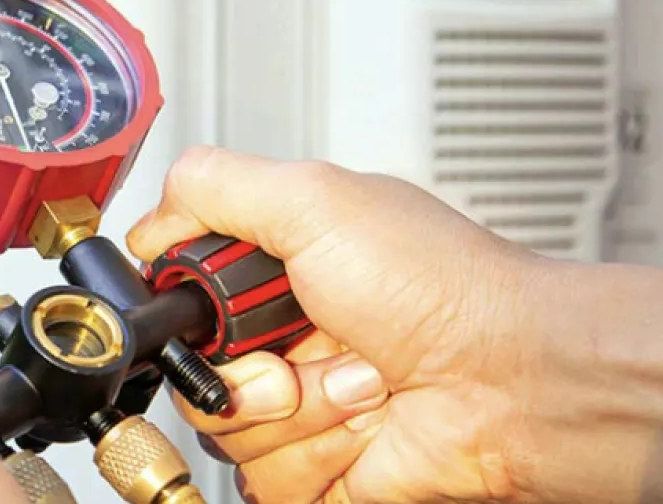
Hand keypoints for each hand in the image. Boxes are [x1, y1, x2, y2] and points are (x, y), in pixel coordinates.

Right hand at [128, 147, 541, 503]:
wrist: (515, 380)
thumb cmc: (442, 287)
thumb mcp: (315, 197)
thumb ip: (214, 187)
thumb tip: (147, 227)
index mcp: (276, 272)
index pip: (179, 298)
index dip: (188, 309)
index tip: (220, 305)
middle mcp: (285, 341)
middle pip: (193, 373)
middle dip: (249, 367)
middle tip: (306, 342)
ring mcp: (304, 410)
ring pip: (227, 434)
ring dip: (299, 411)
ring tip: (361, 380)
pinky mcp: (321, 473)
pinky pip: (268, 484)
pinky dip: (321, 457)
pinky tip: (370, 424)